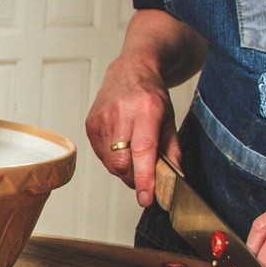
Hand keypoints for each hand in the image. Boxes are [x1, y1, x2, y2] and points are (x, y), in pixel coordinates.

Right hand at [84, 10, 207, 206]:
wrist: (131, 69)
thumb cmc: (152, 95)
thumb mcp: (170, 119)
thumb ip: (172, 150)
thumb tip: (174, 179)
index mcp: (146, 110)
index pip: (143, 151)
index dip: (144, 178)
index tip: (146, 198)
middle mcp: (121, 114)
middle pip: (122, 163)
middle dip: (133, 177)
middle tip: (143, 176)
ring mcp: (102, 119)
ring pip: (110, 163)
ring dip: (124, 168)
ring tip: (133, 155)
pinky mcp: (91, 124)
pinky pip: (101, 155)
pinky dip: (112, 159)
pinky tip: (120, 146)